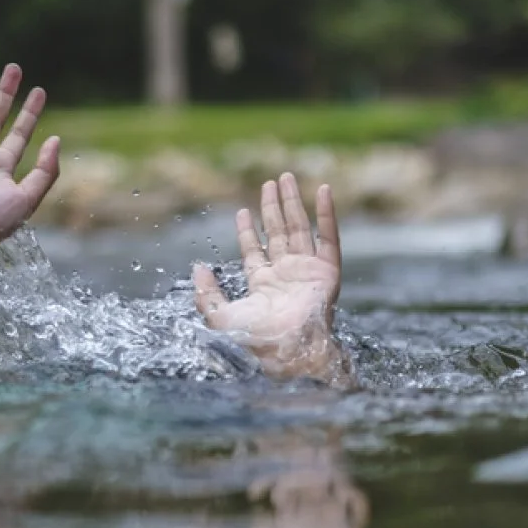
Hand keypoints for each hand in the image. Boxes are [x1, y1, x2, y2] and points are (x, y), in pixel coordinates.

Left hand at [193, 174, 350, 382]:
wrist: (288, 349)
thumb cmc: (254, 338)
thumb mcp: (219, 316)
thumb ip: (206, 293)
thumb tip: (198, 268)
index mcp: (263, 285)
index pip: (255, 250)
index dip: (248, 230)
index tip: (242, 210)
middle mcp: (286, 275)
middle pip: (278, 232)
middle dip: (272, 208)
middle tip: (270, 183)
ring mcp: (307, 271)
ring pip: (300, 228)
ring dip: (293, 202)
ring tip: (285, 178)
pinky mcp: (327, 271)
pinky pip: (329, 237)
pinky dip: (327, 214)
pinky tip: (322, 191)